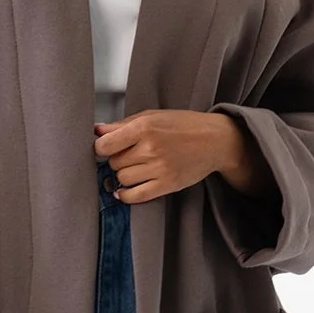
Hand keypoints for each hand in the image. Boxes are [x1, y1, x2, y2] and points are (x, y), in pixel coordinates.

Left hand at [93, 110, 274, 201]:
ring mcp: (159, 168)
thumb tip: (97, 131)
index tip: (103, 148)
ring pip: (122, 179)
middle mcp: (151, 149)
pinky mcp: (167, 185)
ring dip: (123, 175)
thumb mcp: (152, 116)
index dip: (100, 148)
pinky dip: (126, 195)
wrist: (215, 140)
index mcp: (145, 127)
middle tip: (128, 155)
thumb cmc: (184, 125)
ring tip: (135, 167)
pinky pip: (135, 196)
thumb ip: (123, 125)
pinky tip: (126, 189)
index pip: (105, 145)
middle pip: (114, 163)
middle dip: (117, 160)